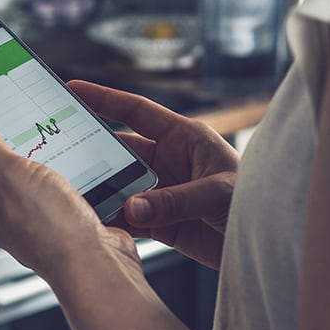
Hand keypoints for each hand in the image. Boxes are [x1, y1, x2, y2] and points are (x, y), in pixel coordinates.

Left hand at [0, 123, 141, 283]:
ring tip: (65, 145)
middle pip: (11, 168)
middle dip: (23, 143)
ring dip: (56, 159)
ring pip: (45, 177)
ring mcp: (44, 219)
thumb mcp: (12, 177)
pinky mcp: (72, 222)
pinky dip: (79, 175)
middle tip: (34, 122)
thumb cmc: (53, 230)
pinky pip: (72, 190)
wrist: (96, 263)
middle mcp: (13, 215)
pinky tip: (87, 168)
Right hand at [68, 80, 238, 269]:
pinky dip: (112, 221)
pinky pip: (130, 219)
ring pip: (121, 187)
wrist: (271, 241)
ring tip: (70, 193)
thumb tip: (132, 206)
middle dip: (92, 153)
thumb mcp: (217, 193)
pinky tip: (93, 223)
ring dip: (99, 191)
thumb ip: (174, 200)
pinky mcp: (164, 224)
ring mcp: (164, 193)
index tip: (73, 89)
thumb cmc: (257, 202)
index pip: (138, 112)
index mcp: (185, 138)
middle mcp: (171, 162)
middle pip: (122, 152)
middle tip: (58, 151)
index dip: (105, 100)